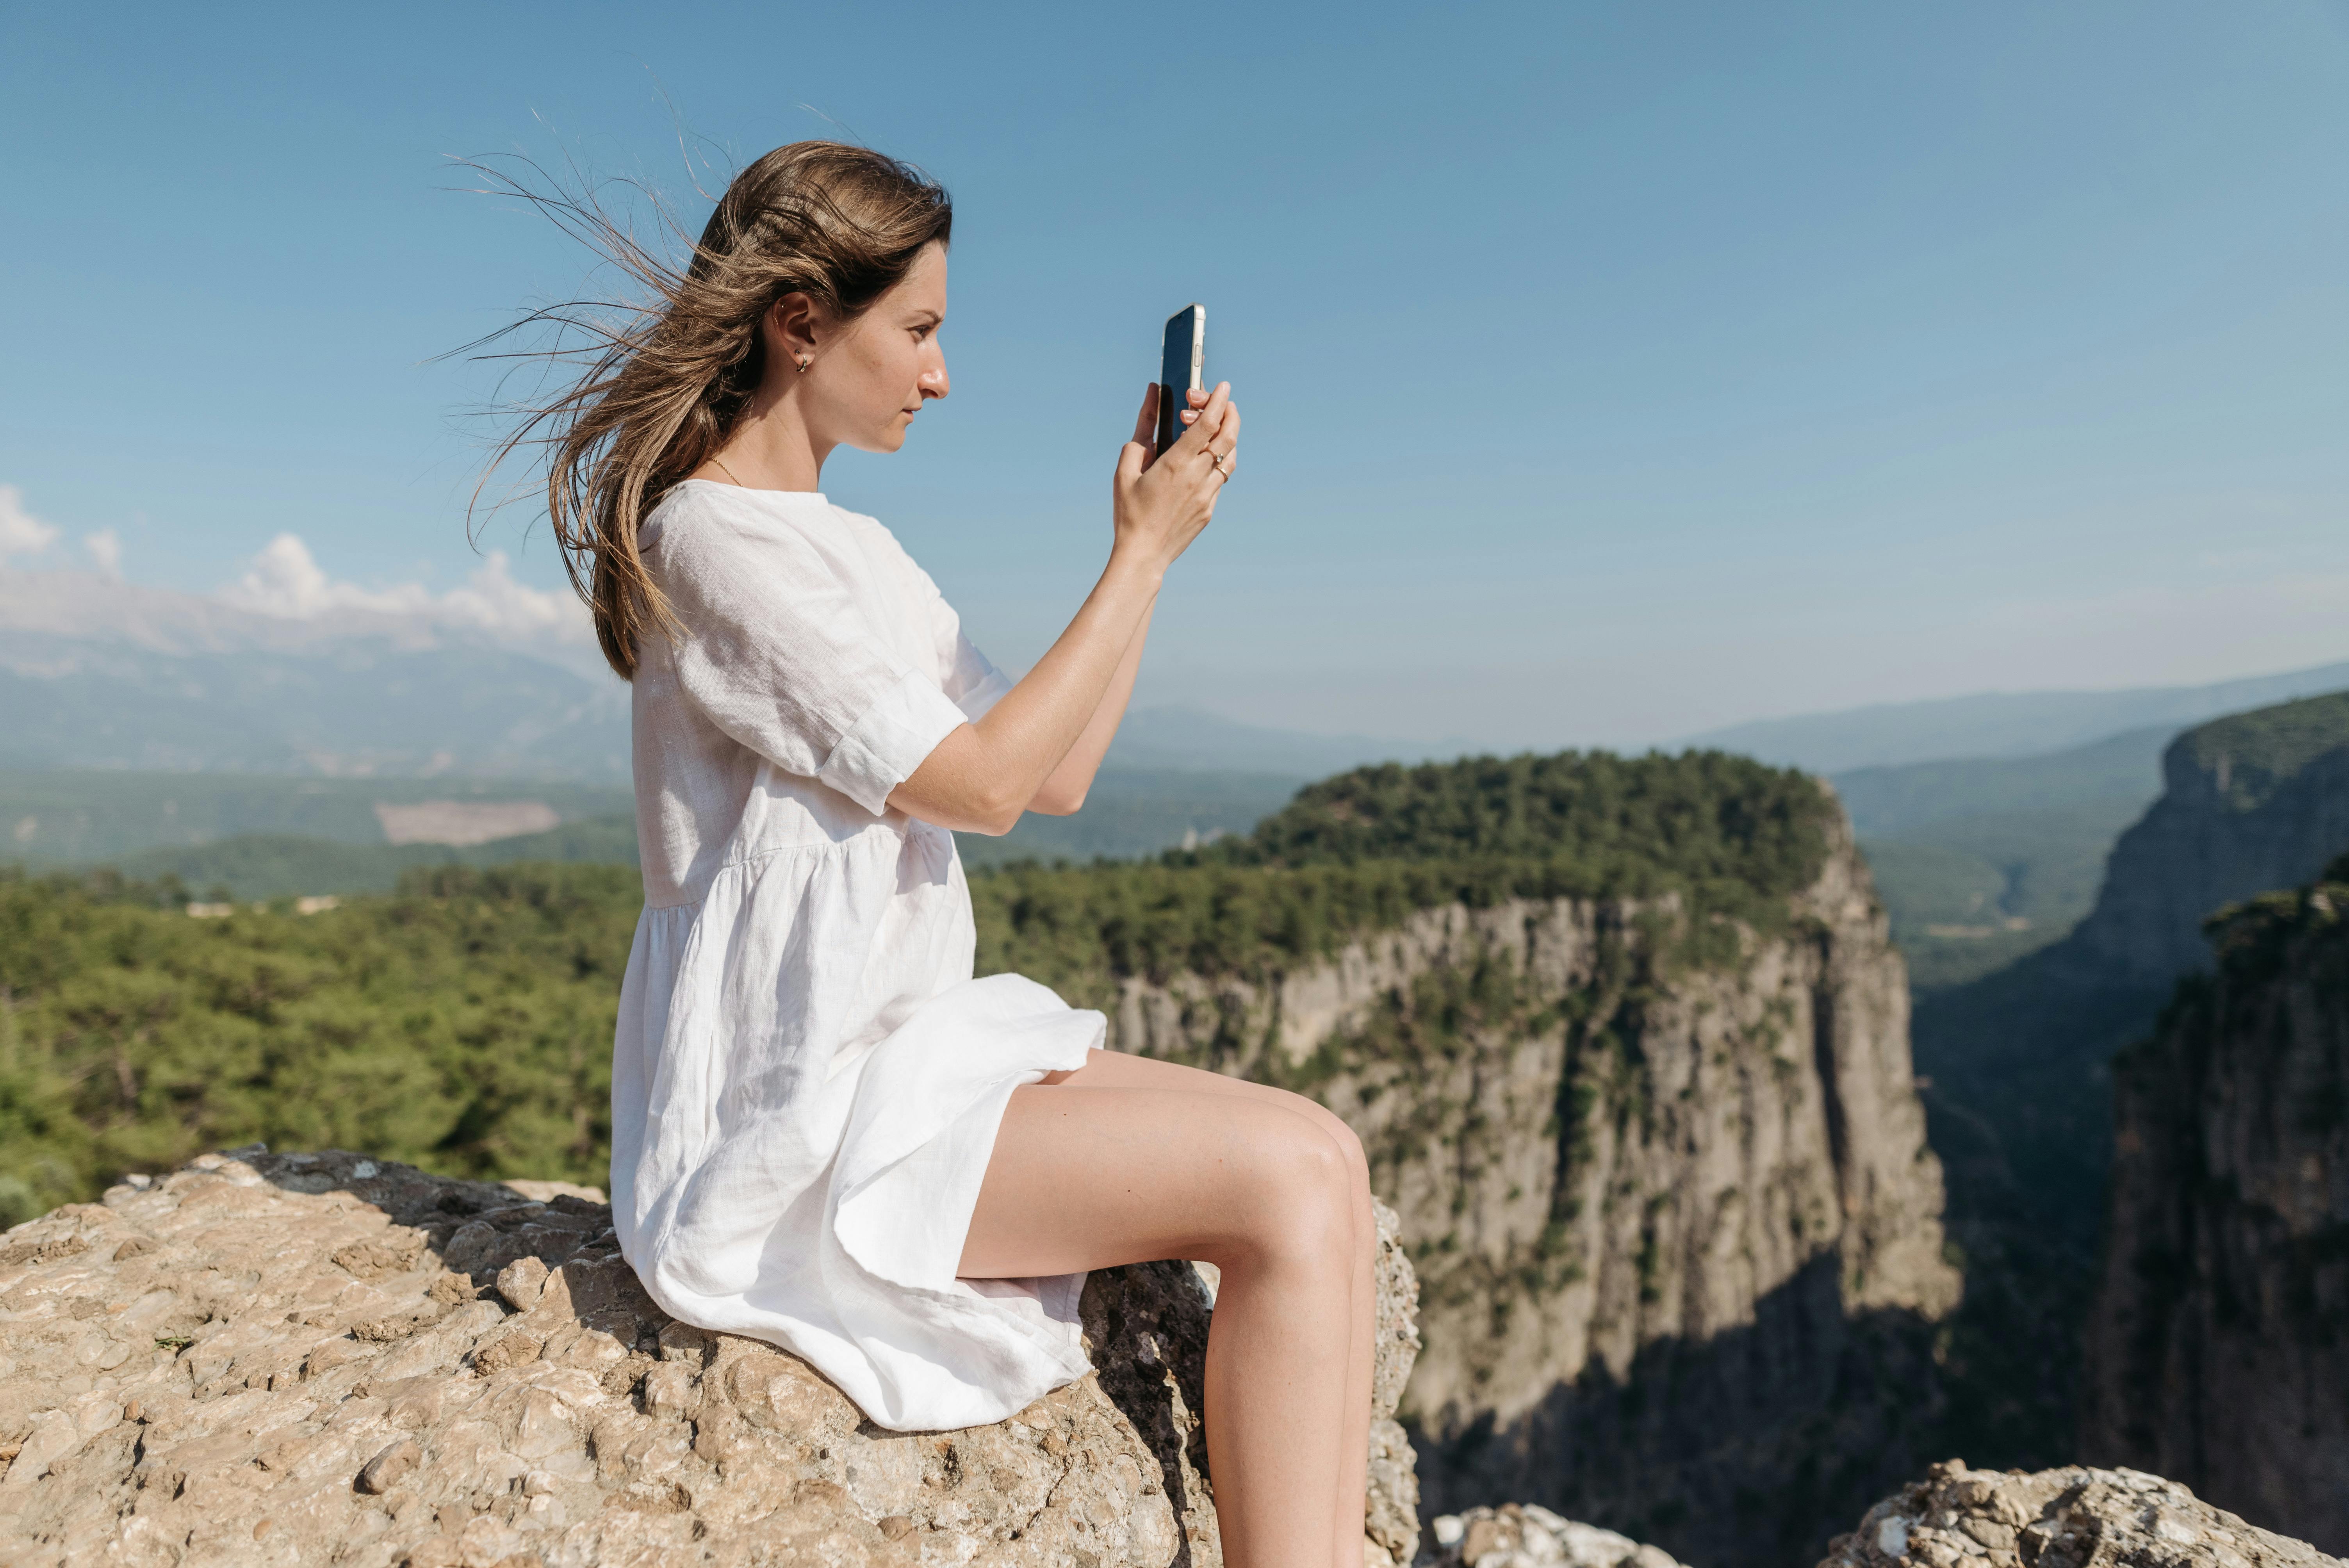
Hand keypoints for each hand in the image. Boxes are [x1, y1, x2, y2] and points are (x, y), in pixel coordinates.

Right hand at [1112, 381, 1238, 575]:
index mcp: (1176, 464)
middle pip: (1228, 437)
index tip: (1222, 385)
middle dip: (1230, 413)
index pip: (1208, 424)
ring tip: (1215, 427)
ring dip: (1228, 437)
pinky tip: (1206, 457)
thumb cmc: (1129, 511)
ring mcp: (1207, 495)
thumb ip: (1142, 427)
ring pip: (1231, 458)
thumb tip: (1152, 394)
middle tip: (1224, 401)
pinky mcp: (1210, 508)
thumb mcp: (1126, 467)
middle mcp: (1197, 478)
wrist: (1143, 555)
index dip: (1218, 400)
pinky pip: (1222, 478)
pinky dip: (1220, 461)